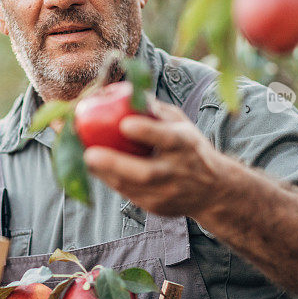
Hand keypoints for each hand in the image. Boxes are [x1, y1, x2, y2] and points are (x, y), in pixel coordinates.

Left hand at [83, 99, 228, 216]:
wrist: (214, 190)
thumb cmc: (189, 147)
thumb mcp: (180, 123)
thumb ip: (155, 110)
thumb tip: (124, 91)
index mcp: (186, 145)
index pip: (168, 139)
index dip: (148, 132)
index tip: (124, 124)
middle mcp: (179, 171)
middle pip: (147, 172)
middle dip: (116, 164)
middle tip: (89, 155)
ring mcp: (168, 193)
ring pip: (132, 188)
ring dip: (105, 175)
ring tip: (84, 160)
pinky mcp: (157, 208)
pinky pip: (129, 195)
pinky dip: (110, 182)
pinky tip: (95, 171)